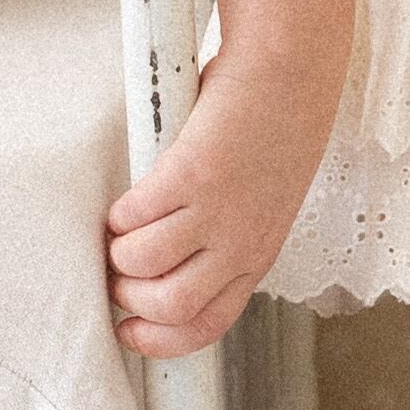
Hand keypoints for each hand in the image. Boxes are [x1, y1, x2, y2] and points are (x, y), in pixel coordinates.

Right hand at [103, 44, 343, 362]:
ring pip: (141, 264)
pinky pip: (132, 216)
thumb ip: (226, 238)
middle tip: (117, 272)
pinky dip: (119, 213)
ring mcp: (216, 210)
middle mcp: (240, 242)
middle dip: (129, 298)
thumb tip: (169, 266)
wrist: (291, 70)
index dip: (160, 340)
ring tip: (120, 230)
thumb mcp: (262, 202)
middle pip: (168, 306)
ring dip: (118, 253)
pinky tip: (129, 196)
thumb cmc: (274, 129)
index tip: (129, 331)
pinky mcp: (190, 173)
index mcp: (258, 254)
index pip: (207, 325)